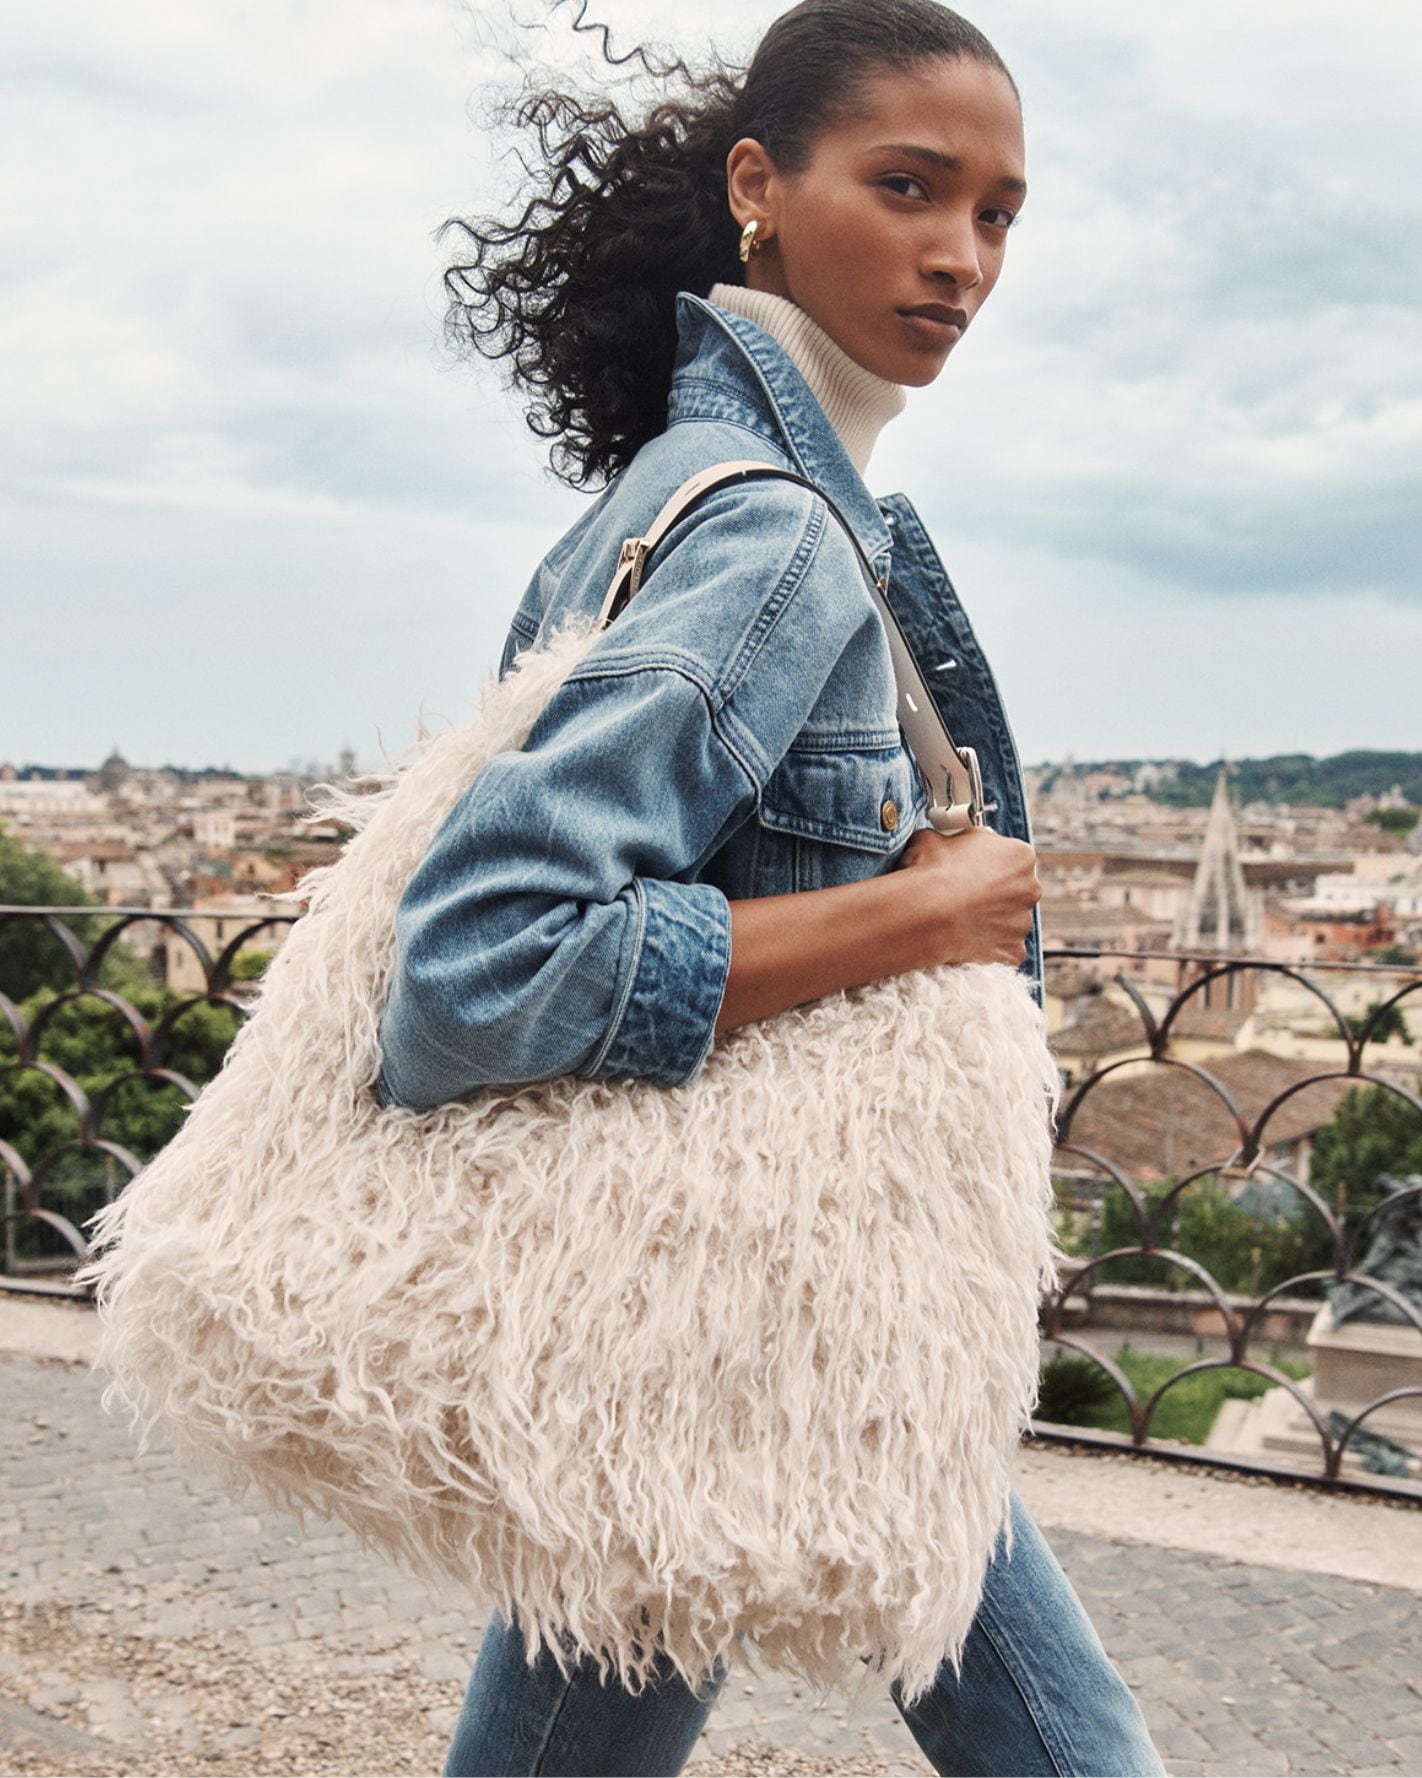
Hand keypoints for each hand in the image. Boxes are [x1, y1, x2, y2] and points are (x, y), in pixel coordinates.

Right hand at [894, 826, 1040, 966]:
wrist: (925, 913)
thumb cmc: (931, 871)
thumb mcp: (934, 839)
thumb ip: (950, 841)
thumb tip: (942, 845)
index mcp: (1020, 855)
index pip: (1010, 857)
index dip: (988, 863)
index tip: (971, 869)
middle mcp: (1030, 887)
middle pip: (1015, 890)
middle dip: (995, 893)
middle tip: (966, 896)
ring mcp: (1023, 921)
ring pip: (1009, 920)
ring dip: (991, 920)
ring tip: (961, 920)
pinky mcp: (1013, 950)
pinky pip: (1003, 948)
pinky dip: (988, 946)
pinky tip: (965, 940)